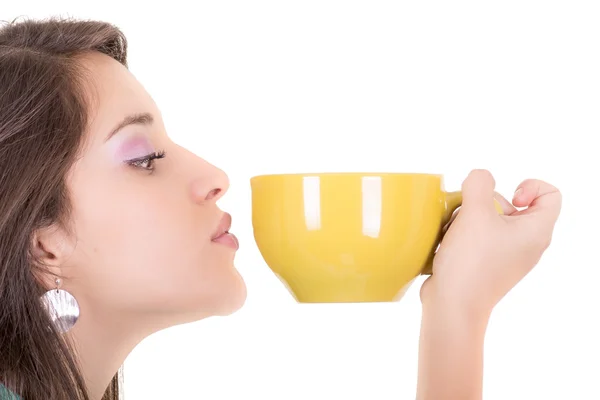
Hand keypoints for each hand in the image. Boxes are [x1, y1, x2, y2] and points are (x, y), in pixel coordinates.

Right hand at [420, 169, 561, 314]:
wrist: (452, 305)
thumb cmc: (470, 262)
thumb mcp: (474, 212)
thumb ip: (479, 183)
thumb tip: (480, 178)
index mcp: (536, 232)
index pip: (551, 195)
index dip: (530, 186)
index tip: (508, 197)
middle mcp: (527, 244)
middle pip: (513, 205)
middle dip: (486, 203)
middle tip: (472, 216)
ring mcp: (508, 256)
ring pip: (491, 220)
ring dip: (469, 218)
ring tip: (456, 231)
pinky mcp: (488, 265)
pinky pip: (479, 238)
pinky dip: (464, 234)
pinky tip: (450, 243)